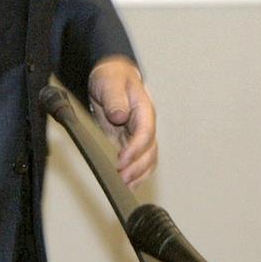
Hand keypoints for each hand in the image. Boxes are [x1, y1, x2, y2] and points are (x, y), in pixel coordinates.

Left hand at [88, 56, 156, 187]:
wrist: (110, 75)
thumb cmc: (112, 76)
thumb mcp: (110, 82)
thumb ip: (115, 98)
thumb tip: (120, 116)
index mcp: (144, 108)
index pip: (146, 132)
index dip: (136, 148)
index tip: (122, 160)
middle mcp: (145, 123)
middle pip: (150, 149)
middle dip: (138, 166)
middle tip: (123, 178)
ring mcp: (139, 133)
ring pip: (148, 157)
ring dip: (140, 173)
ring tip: (127, 185)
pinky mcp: (130, 140)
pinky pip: (139, 159)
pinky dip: (137, 172)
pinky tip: (130, 183)